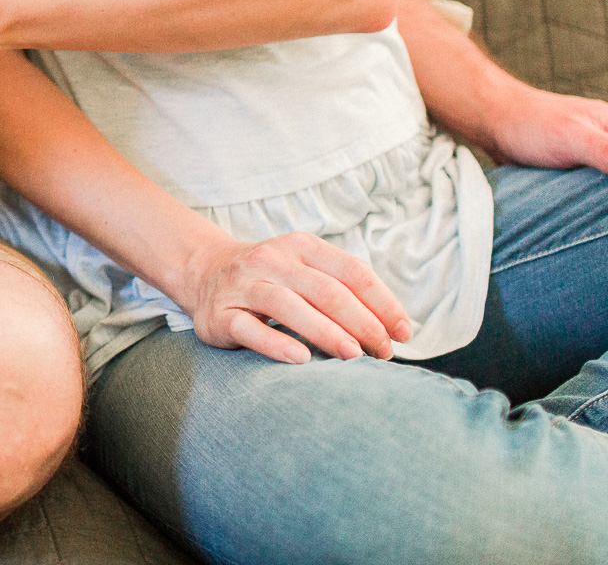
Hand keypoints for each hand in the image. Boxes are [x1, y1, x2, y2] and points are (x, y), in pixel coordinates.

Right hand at [172, 231, 413, 364]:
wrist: (204, 272)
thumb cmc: (271, 279)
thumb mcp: (306, 270)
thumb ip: (344, 290)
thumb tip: (394, 328)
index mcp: (301, 247)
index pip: (352, 271)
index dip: (383, 303)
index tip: (403, 334)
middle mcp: (272, 260)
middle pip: (326, 290)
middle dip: (362, 323)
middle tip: (383, 352)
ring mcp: (243, 285)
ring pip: (288, 305)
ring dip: (326, 332)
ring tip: (353, 355)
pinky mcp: (220, 314)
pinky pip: (250, 329)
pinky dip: (277, 344)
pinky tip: (302, 360)